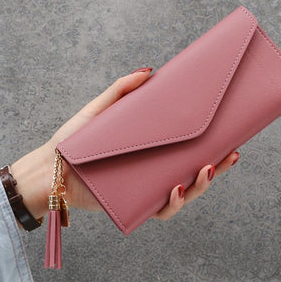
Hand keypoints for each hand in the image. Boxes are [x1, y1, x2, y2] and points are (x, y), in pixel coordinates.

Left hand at [10, 68, 239, 223]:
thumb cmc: (75, 140)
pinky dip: (172, 203)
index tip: (231, 135)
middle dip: (217, 166)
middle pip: (195, 172)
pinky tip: (175, 189)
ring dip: (200, 185)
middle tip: (229, 153)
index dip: (213, 144)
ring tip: (204, 169)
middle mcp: (154, 169)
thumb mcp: (101, 108)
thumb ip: (122, 89)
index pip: (190, 147)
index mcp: (154, 148)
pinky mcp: (134, 205)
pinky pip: (160, 210)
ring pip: (185, 193)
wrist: (49, 168)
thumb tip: (150, 71)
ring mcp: (146, 188)